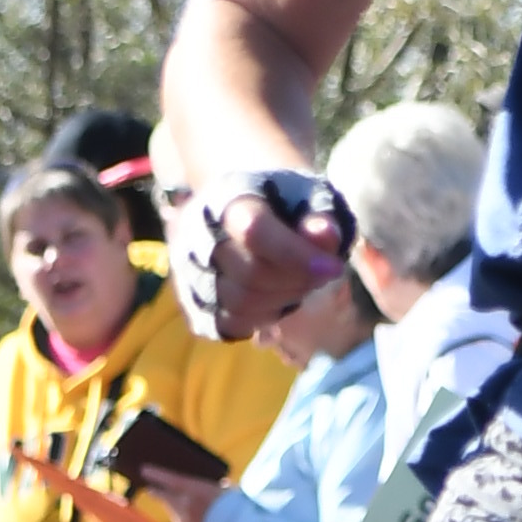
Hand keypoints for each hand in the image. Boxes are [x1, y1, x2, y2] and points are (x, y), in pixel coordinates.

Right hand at [163, 166, 351, 343]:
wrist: (243, 207)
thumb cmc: (282, 201)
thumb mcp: (307, 196)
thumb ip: (319, 215)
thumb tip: (326, 237)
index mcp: (223, 198)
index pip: (254, 231)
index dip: (297, 254)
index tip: (333, 267)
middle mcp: (194, 235)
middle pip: (250, 274)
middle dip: (297, 280)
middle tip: (322, 273)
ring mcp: (188, 273)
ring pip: (240, 305)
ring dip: (283, 301)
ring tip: (300, 281)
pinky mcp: (192, 304)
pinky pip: (230, 325)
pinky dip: (262, 318)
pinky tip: (276, 296)